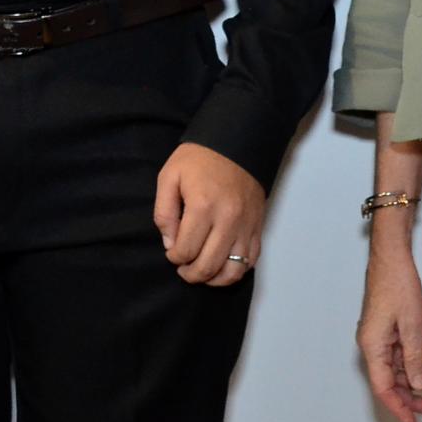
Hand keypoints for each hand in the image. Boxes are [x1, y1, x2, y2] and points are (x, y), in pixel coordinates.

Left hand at [152, 142, 265, 285]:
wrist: (237, 143)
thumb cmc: (198, 159)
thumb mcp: (169, 177)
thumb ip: (164, 213)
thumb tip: (170, 243)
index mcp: (202, 206)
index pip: (186, 250)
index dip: (174, 257)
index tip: (171, 251)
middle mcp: (228, 220)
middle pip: (208, 266)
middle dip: (190, 274)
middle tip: (182, 267)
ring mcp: (246, 226)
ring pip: (232, 270)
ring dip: (214, 278)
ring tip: (202, 272)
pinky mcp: (257, 227)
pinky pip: (250, 261)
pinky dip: (235, 271)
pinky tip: (222, 266)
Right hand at [356, 244, 421, 421]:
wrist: (392, 256)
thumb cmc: (397, 284)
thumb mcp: (411, 325)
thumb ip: (415, 358)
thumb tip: (418, 385)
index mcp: (372, 346)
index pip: (383, 387)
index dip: (398, 408)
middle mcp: (371, 344)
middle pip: (388, 381)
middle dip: (410, 397)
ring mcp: (377, 336)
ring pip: (394, 368)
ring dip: (414, 379)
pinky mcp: (385, 327)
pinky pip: (398, 353)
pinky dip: (413, 362)